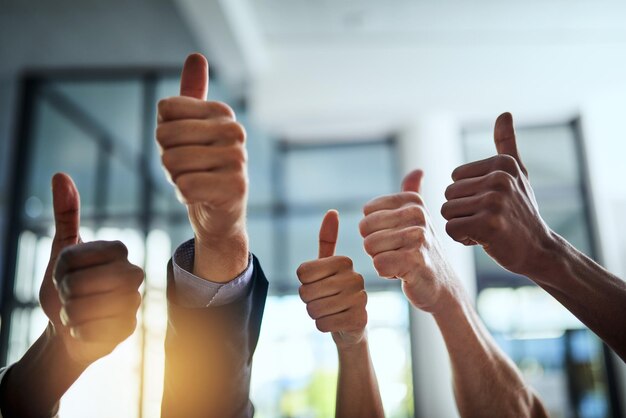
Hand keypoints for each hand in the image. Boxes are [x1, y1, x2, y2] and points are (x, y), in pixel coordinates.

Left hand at [39, 173, 143, 366]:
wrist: (68, 329)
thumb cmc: (65, 286)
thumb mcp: (61, 250)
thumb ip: (65, 214)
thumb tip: (61, 175)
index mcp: (117, 250)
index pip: (76, 257)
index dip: (61, 269)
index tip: (65, 272)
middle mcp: (133, 272)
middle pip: (83, 284)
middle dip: (66, 292)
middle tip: (69, 294)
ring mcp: (133, 301)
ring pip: (88, 308)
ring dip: (71, 314)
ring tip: (76, 312)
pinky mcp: (129, 328)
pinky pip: (94, 331)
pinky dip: (79, 332)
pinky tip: (84, 329)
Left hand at [156, 53, 247, 244]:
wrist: (220, 215)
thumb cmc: (201, 169)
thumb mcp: (191, 129)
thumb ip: (191, 95)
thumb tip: (196, 56)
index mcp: (223, 112)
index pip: (165, 110)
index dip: (164, 134)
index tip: (184, 147)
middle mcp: (235, 131)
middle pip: (165, 135)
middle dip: (167, 158)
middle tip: (188, 169)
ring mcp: (238, 159)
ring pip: (172, 162)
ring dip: (175, 178)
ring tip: (195, 182)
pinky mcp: (235, 187)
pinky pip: (184, 186)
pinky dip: (184, 196)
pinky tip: (202, 197)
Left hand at [296, 210, 367, 348]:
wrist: (351, 326)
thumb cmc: (334, 292)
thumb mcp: (327, 266)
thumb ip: (327, 240)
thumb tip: (332, 211)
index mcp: (344, 262)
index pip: (303, 272)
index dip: (303, 283)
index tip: (317, 284)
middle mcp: (355, 277)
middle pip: (306, 291)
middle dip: (308, 300)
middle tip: (322, 301)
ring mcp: (360, 299)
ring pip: (314, 309)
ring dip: (315, 314)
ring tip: (328, 311)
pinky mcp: (359, 320)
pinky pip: (324, 324)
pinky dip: (322, 325)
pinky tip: (334, 322)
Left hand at [359, 170, 457, 312]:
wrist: (441, 286)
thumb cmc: (422, 252)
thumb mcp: (417, 219)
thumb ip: (413, 193)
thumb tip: (418, 170)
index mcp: (412, 201)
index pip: (367, 213)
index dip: (375, 230)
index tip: (397, 238)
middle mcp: (417, 214)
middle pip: (365, 229)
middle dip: (375, 246)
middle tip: (398, 252)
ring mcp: (418, 236)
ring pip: (369, 247)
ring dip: (381, 260)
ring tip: (402, 262)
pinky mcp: (415, 260)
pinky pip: (378, 264)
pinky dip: (386, 273)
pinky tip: (404, 273)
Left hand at [441, 112, 554, 276]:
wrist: (538, 250)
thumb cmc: (522, 211)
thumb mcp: (517, 174)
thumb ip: (506, 144)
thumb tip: (504, 114)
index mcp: (503, 163)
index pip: (455, 177)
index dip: (466, 195)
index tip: (489, 203)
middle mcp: (500, 178)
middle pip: (448, 194)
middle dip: (462, 211)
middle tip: (487, 219)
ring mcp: (495, 201)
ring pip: (448, 211)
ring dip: (461, 225)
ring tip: (485, 228)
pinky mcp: (488, 224)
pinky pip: (451, 228)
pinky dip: (461, 238)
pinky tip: (483, 239)